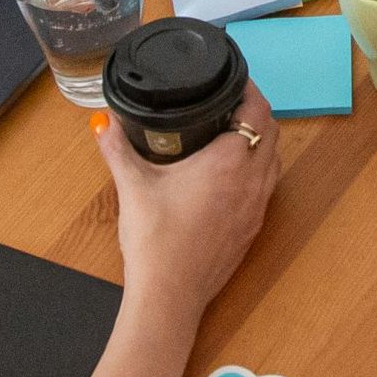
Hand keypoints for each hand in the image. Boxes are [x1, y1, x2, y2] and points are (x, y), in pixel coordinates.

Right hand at [94, 88, 279, 332]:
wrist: (169, 295)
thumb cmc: (155, 241)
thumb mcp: (132, 187)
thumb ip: (117, 148)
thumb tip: (103, 122)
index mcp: (228, 162)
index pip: (256, 111)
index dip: (250, 90)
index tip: (235, 80)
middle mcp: (251, 181)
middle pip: (271, 132)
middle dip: (256, 112)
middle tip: (232, 102)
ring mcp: (256, 208)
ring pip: (273, 161)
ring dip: (261, 141)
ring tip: (234, 132)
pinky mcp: (253, 229)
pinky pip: (267, 188)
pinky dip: (258, 171)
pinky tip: (233, 175)